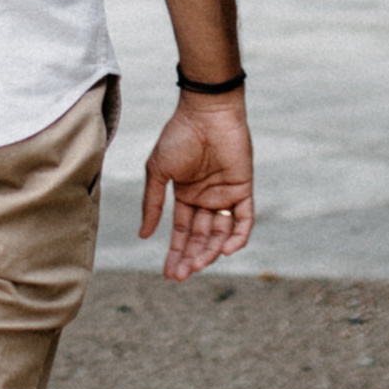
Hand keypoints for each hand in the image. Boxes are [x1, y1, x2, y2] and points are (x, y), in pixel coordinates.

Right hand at [138, 91, 253, 282]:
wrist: (205, 112)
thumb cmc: (178, 136)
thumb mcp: (158, 172)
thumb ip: (152, 204)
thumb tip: (144, 236)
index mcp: (185, 195)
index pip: (182, 232)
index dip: (176, 252)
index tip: (169, 274)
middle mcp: (206, 199)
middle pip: (201, 237)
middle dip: (191, 257)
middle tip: (182, 276)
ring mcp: (225, 195)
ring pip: (220, 233)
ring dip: (210, 251)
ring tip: (199, 265)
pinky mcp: (243, 189)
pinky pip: (244, 220)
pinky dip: (238, 237)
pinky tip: (225, 251)